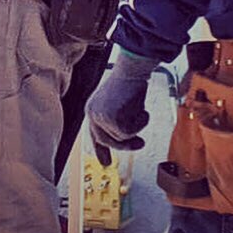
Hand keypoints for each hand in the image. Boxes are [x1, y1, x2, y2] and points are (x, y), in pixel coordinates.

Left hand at [86, 50, 157, 164]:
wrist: (132, 69)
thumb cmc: (128, 81)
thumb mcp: (117, 103)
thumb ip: (115, 121)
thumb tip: (124, 139)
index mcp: (92, 109)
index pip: (94, 135)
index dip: (101, 150)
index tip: (105, 163)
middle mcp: (93, 114)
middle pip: (108, 141)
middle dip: (125, 145)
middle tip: (140, 142)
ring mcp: (102, 118)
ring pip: (122, 138)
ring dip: (136, 125)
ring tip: (138, 109)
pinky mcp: (114, 120)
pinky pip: (131, 132)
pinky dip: (140, 122)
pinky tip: (140, 108)